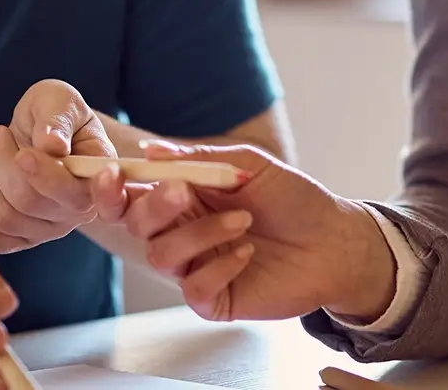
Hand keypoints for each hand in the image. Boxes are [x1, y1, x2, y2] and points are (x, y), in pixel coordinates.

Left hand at [0, 79, 118, 252]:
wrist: (42, 131)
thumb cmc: (55, 113)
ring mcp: (49, 229)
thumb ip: (58, 119)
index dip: (48, 179)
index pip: (74, 191)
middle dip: (0, 162)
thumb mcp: (61, 100)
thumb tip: (52, 146)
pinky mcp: (22, 237)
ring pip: (5, 217)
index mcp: (98, 177)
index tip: (24, 154)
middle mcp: (79, 211)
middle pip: (29, 202)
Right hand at [114, 141, 396, 321]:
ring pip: (161, 256)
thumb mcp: (249, 166)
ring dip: (199, 233)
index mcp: (184, 196)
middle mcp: (183, 231)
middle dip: (154, 206)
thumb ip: (200, 160)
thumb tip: (152, 150)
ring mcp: (196, 266)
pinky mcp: (214, 298)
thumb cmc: (294, 200)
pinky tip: (246, 253)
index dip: (113, 187)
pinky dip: (218, 267)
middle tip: (183, 191)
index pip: (133, 194)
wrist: (334, 242)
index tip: (115, 175)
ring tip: (243, 220)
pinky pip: (193, 288)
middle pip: (137, 224)